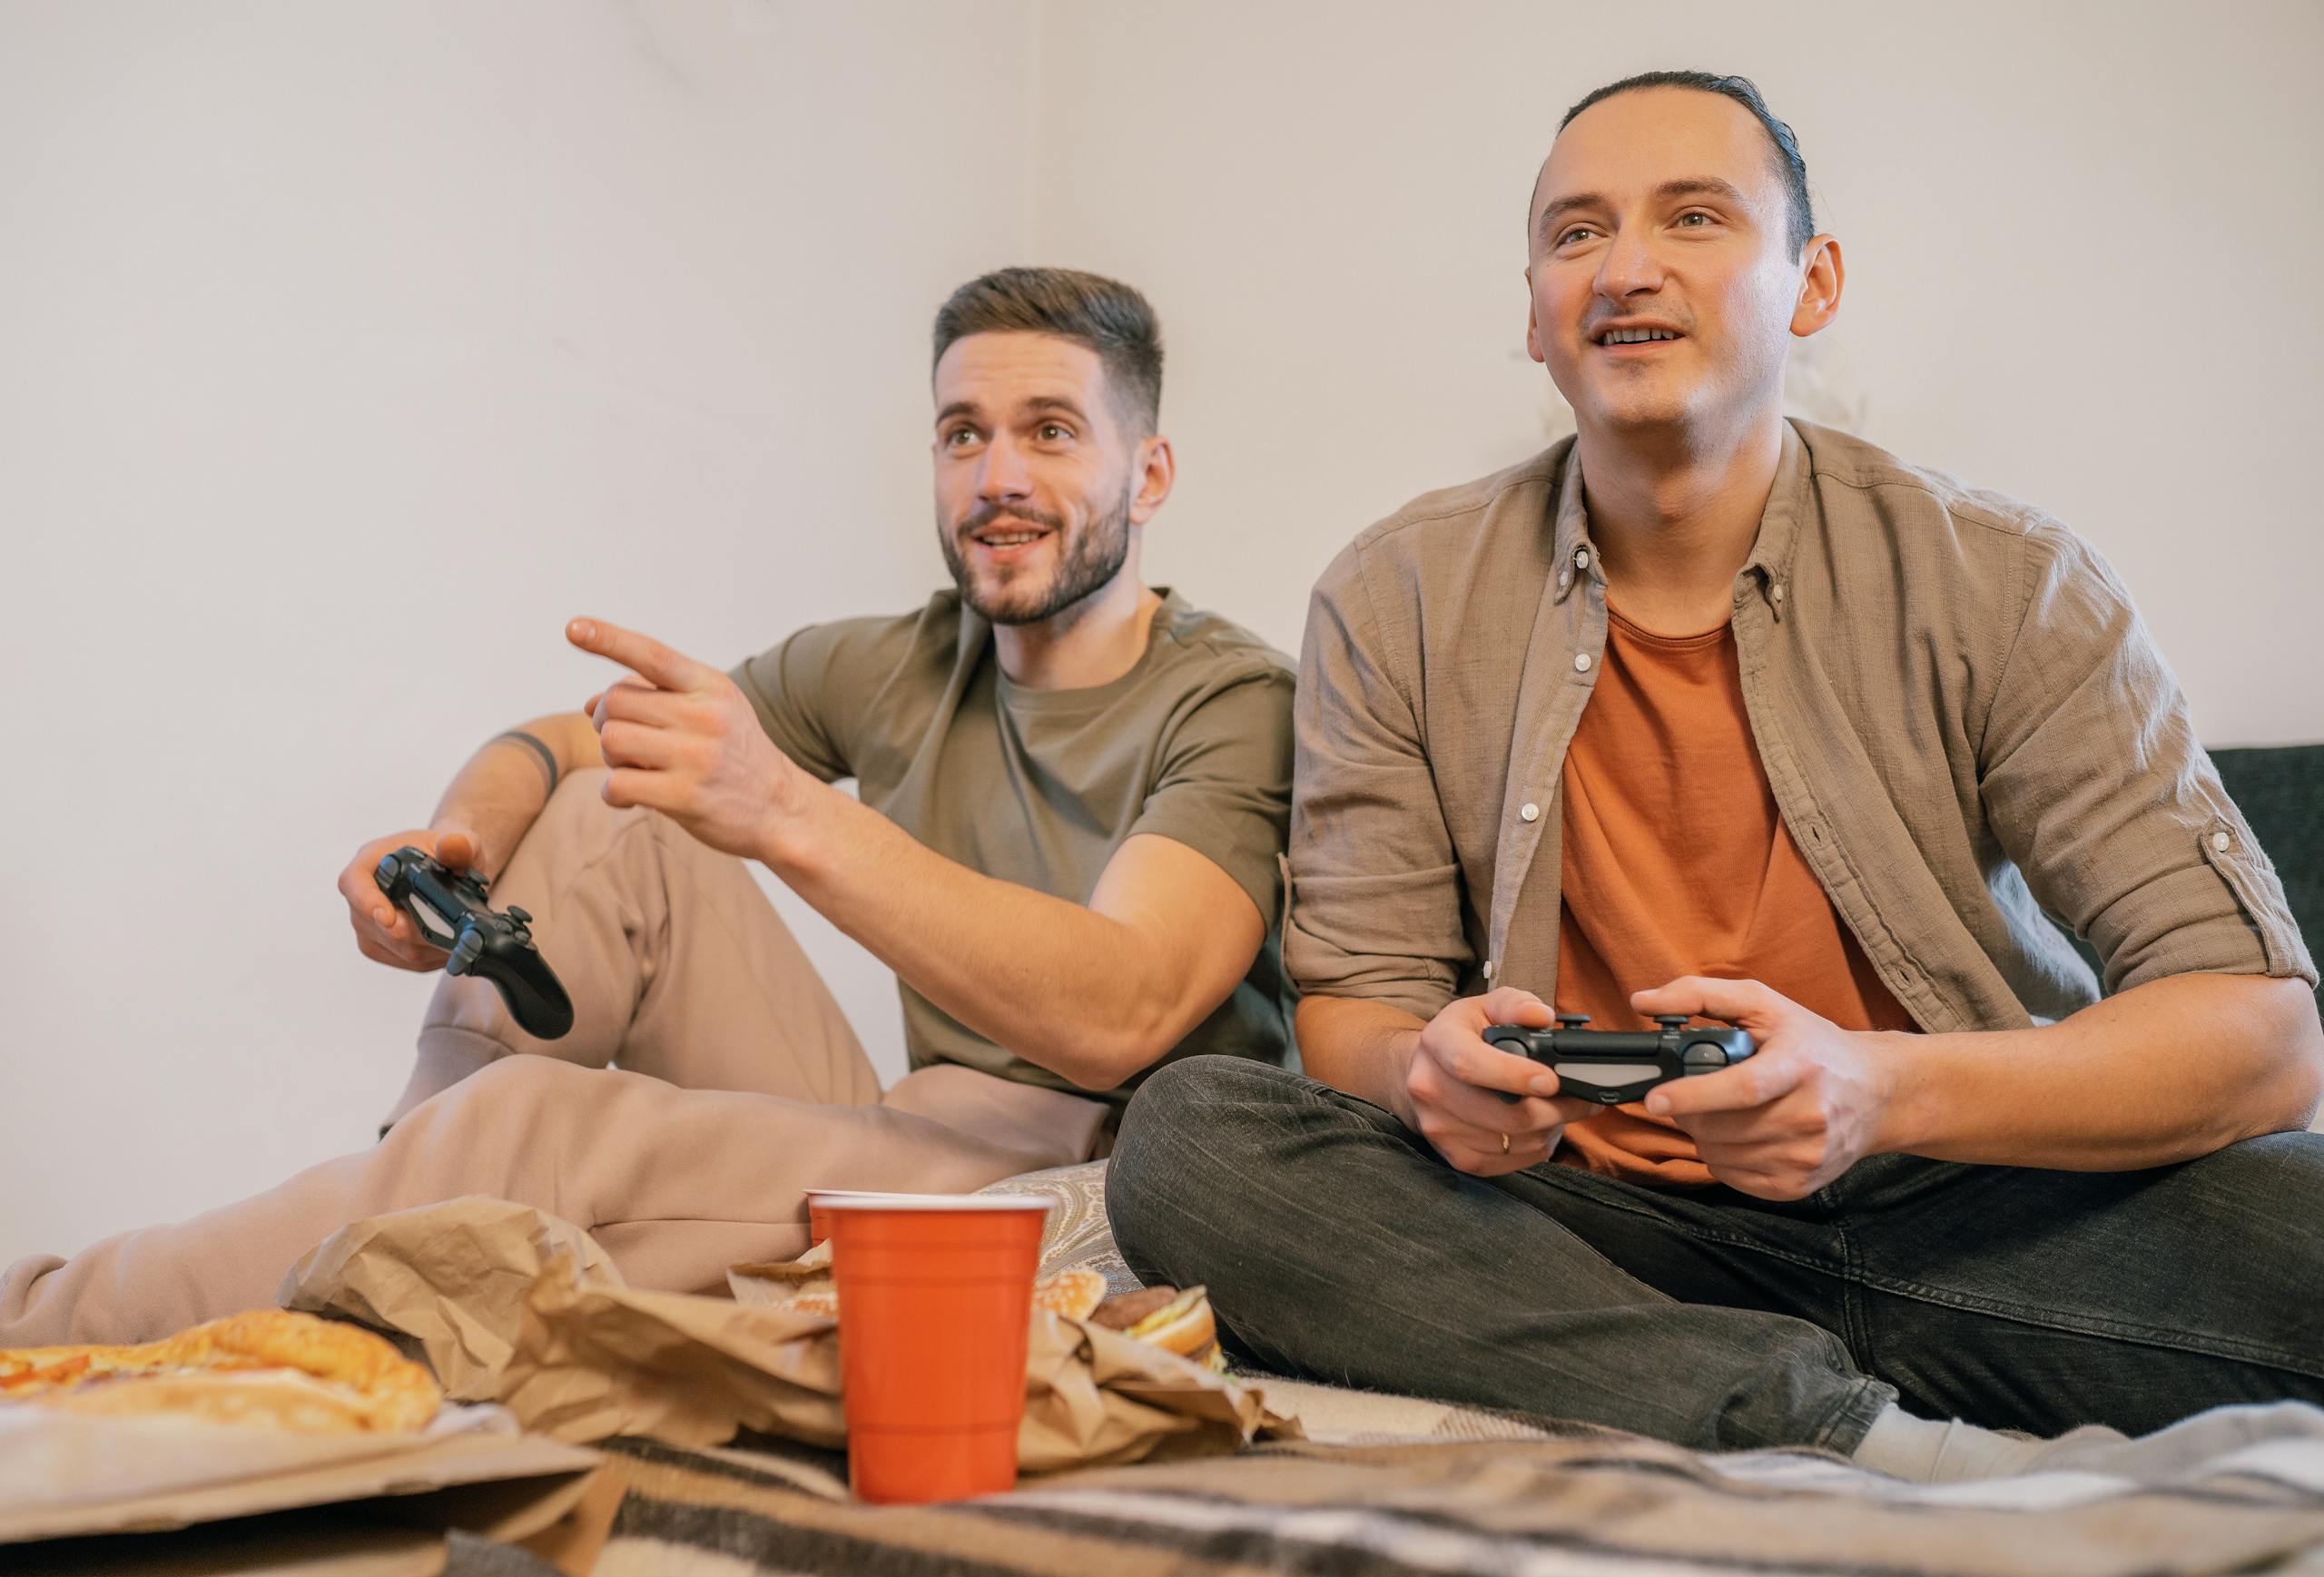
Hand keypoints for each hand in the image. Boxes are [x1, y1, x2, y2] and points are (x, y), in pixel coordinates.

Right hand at [337, 827, 482, 971]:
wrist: (453, 871)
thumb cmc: (447, 852)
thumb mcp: (459, 842)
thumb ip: (458, 844)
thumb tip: (453, 846)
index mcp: (370, 862)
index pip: (354, 883)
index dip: (368, 902)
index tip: (389, 918)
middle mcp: (361, 896)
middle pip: (377, 925)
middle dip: (417, 930)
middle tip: (452, 930)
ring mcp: (367, 925)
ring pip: (395, 947)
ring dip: (429, 946)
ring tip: (460, 935)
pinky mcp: (382, 946)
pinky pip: (405, 961)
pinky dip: (432, 957)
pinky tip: (452, 946)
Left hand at [568, 618, 806, 858]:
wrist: (782, 809)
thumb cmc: (734, 757)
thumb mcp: (712, 711)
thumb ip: (656, 698)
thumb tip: (589, 703)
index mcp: (711, 686)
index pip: (651, 655)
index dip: (608, 639)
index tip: (573, 628)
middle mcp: (706, 715)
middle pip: (616, 701)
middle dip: (607, 721)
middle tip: (627, 743)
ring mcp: (697, 756)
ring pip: (612, 739)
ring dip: (611, 758)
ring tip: (635, 769)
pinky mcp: (686, 796)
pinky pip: (617, 784)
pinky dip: (614, 792)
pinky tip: (632, 796)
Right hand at [1402, 988, 1601, 1176]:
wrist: (1425, 1073)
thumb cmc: (1465, 1036)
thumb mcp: (1486, 1007)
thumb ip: (1515, 1004)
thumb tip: (1542, 1017)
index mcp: (1438, 1043)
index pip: (1470, 1064)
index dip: (1513, 1075)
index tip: (1551, 1080)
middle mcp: (1430, 1088)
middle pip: (1503, 1114)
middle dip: (1554, 1109)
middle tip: (1583, 1098)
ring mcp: (1440, 1128)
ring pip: (1514, 1140)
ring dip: (1549, 1128)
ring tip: (1560, 1108)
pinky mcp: (1457, 1158)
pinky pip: (1511, 1161)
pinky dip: (1536, 1146)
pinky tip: (1540, 1127)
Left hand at [1634, 977, 1898, 1199]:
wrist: (1876, 1092)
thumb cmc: (1812, 1044)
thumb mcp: (1765, 1004)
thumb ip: (1701, 995)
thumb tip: (1643, 1000)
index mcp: (1800, 1065)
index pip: (1743, 1088)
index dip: (1693, 1095)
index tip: (1656, 1098)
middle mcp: (1810, 1115)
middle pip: (1722, 1128)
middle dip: (1688, 1113)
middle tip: (1685, 1097)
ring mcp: (1807, 1155)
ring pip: (1720, 1156)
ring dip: (1702, 1135)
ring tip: (1717, 1112)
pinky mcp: (1801, 1184)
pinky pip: (1734, 1178)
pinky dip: (1720, 1158)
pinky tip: (1735, 1135)